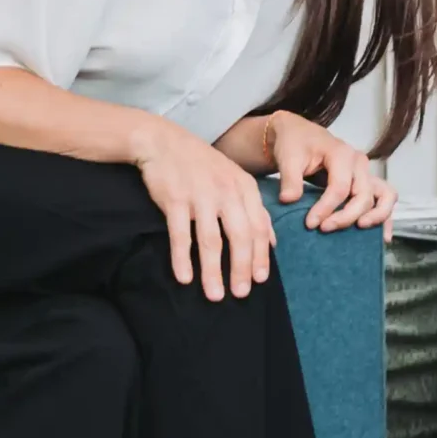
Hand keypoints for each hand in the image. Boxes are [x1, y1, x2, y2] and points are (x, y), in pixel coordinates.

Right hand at [133, 121, 275, 301]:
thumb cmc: (202, 165)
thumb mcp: (236, 179)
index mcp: (245, 188)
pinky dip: (182, 259)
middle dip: (242, 269)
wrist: (164, 141)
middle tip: (241, 294)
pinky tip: (184, 278)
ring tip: (214, 295)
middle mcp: (226, 192)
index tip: (260, 280)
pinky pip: (181, 235)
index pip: (259, 227)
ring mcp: (200, 196)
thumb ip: (255, 209)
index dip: (260, 256)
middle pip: (240, 237)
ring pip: (211, 241)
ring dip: (213, 272)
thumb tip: (272, 242)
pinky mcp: (174, 200)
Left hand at [263, 112, 397, 239]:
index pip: (340, 187)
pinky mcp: (366, 183)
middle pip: (363, 195)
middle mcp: (359, 163)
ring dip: (375, 216)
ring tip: (359, 229)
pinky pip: (385, 199)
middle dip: (346, 216)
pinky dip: (385, 217)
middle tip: (324, 229)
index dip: (326, 208)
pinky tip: (382, 238)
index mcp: (342, 154)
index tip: (309, 223)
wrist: (299, 135)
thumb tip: (289, 200)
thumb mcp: (288, 158)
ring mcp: (366, 173)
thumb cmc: (295, 144)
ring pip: (384, 196)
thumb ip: (290, 179)